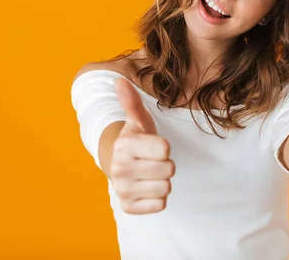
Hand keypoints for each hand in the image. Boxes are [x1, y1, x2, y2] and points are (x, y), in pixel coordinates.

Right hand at [111, 77, 174, 214]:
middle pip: (169, 170)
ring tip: (151, 173)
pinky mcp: (128, 207)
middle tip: (153, 160)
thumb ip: (132, 102)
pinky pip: (160, 205)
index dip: (165, 147)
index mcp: (125, 145)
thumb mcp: (138, 120)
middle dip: (166, 164)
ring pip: (166, 188)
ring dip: (163, 181)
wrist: (121, 166)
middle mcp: (120, 169)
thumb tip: (119, 81)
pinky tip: (147, 187)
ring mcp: (123, 189)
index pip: (165, 150)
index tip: (154, 145)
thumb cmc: (138, 139)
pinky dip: (158, 198)